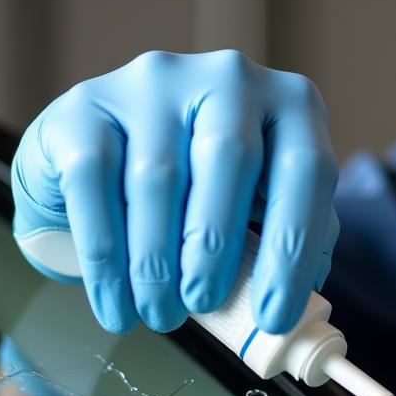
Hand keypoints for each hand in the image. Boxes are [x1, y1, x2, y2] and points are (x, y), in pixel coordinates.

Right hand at [11, 50, 338, 333]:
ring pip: (158, 177)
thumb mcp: (269, 209)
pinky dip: (105, 255)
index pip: (307, 171)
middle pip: (230, 158)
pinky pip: (95, 180)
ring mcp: (156, 82)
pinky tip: (115, 302)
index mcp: (292, 105)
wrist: (115, 157)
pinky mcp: (87, 102)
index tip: (274, 317)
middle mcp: (230, 78)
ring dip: (157, 262)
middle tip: (202, 306)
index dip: (292, 248)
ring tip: (160, 315)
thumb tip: (305, 305)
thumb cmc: (213, 191)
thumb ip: (297, 244)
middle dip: (216, 246)